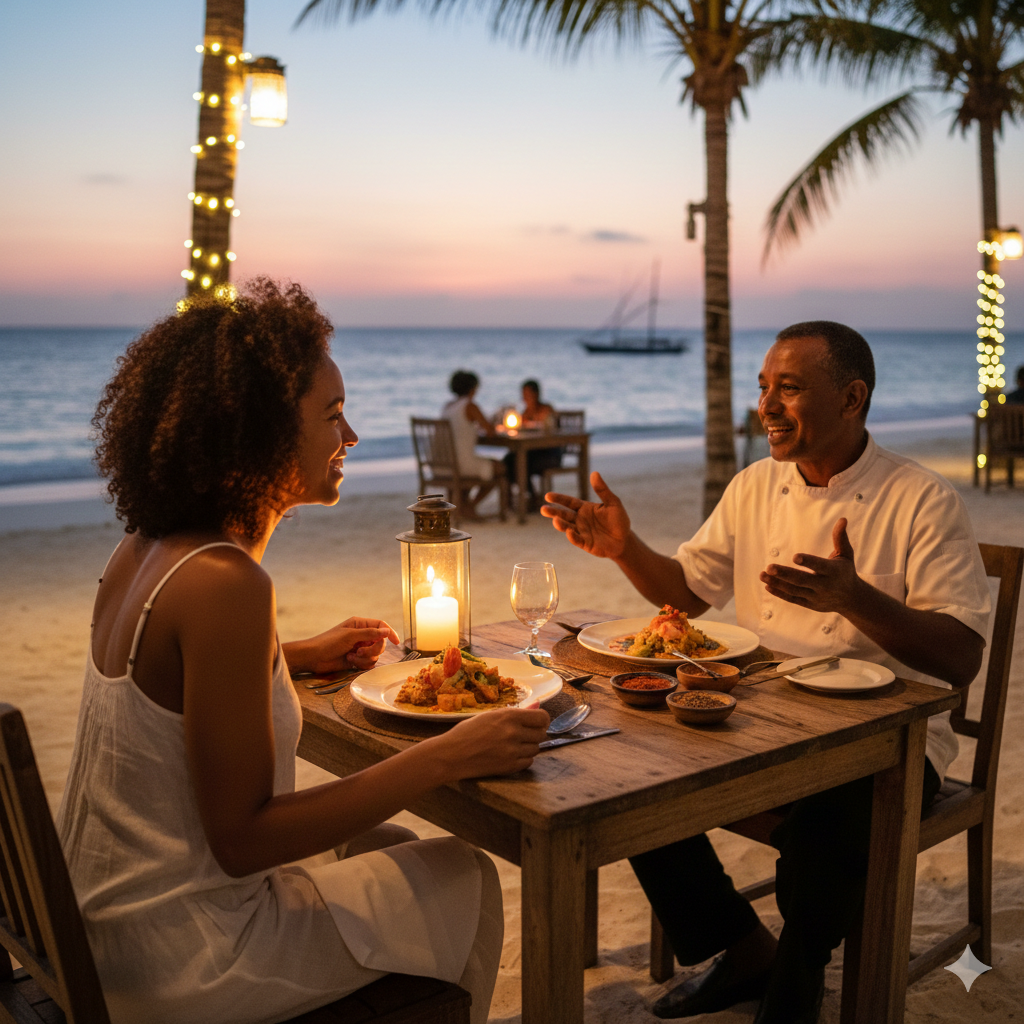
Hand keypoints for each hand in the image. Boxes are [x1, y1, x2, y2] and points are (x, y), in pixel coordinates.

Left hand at [286, 617, 399, 675]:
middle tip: (360, 651)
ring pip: (375, 654)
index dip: (390, 633)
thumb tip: (387, 631)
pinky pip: (368, 663)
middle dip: (373, 649)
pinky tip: (349, 661)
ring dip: (365, 657)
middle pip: (380, 642)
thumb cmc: (328, 642)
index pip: (381, 626)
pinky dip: (361, 663)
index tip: (396, 642)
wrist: (314, 657)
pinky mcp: (356, 659)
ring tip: (352, 656)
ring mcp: (359, 647)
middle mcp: (362, 635)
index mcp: (360, 624)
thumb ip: (370, 633)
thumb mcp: (350, 635)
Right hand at [435, 707, 550, 778]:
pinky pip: (529, 762)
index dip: (541, 720)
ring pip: (536, 748)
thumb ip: (516, 713)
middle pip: (541, 734)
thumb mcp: (491, 716)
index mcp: (509, 716)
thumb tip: (537, 705)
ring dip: (528, 746)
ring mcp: (513, 751)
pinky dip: (523, 759)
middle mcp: (514, 732)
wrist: (452, 755)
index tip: (536, 723)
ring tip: (512, 745)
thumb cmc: (468, 732)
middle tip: (522, 734)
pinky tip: (510, 755)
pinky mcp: (510, 767)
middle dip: (535, 733)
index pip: (542, 717)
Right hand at [540, 471, 631, 558]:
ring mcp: (581, 532)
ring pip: (567, 527)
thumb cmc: (619, 520)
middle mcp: (579, 520)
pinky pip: (576, 540)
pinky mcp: (585, 544)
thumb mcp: (613, 503)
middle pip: (564, 514)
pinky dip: (572, 536)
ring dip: (560, 524)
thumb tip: (594, 473)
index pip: (568, 502)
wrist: (624, 540)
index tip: (548, 496)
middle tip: (543, 509)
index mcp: (584, 508)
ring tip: (555, 520)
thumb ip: (602, 490)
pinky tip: (569, 532)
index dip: (558, 499)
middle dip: (553, 512)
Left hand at [759, 518, 864, 614]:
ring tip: (762, 574)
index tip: (794, 557)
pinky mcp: (809, 604)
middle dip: (785, 574)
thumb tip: (842, 519)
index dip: (808, 562)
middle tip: (769, 567)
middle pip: (802, 580)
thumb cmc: (845, 572)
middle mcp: (824, 585)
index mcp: (834, 571)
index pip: (820, 566)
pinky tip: (767, 585)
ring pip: (794, 590)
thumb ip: (840, 538)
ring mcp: (816, 596)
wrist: (851, 599)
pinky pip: (792, 599)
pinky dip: (779, 593)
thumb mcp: (846, 555)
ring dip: (777, 583)